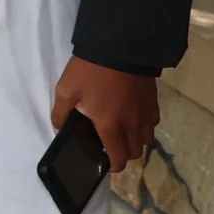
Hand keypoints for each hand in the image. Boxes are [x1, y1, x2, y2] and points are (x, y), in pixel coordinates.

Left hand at [52, 57, 159, 172]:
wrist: (120, 47)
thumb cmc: (90, 71)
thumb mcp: (66, 91)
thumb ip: (61, 114)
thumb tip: (60, 129)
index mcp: (110, 126)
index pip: (118, 158)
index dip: (113, 165)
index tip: (105, 162)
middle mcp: (132, 124)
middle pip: (135, 152)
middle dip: (123, 153)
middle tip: (110, 144)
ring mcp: (146, 114)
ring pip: (146, 139)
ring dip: (135, 140)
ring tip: (121, 130)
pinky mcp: (154, 102)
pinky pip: (152, 123)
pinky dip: (143, 125)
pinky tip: (131, 115)